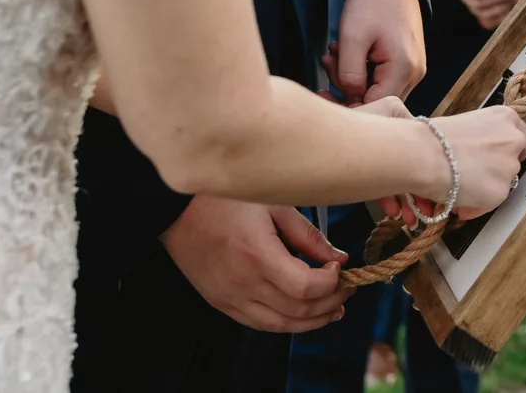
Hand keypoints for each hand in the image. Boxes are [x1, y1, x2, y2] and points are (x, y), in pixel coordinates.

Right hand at [160, 195, 348, 332]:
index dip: (331, 283)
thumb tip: (340, 258)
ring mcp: (230, 298)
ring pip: (280, 325)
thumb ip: (308, 236)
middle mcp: (243, 284)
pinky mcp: (221, 303)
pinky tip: (301, 313)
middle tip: (347, 288)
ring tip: (334, 309)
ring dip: (312, 321)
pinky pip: (259, 323)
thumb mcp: (274, 205)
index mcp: (257, 256)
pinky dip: (285, 322)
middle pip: (298, 310)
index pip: (305, 288)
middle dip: (330, 303)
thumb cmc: (226, 200)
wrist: (178, 211)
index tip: (340, 267)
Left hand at [327, 0, 426, 104]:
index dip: (346, 104)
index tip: (323, 92)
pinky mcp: (407, 63)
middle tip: (328, 62)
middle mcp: (414, 73)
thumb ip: (349, 75)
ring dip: (352, 77)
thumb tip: (349, 99)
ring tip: (335, 53)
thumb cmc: (372, 2)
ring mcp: (412, 69)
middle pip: (376, 102)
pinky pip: (382, 79)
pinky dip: (362, 70)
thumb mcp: (352, 37)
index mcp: (403, 68)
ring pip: (377, 91)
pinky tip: (348, 53)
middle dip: (346, 87)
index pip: (373, 106)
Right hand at [374, 104, 525, 224]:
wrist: (424, 155)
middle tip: (479, 176)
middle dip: (499, 171)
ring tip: (461, 190)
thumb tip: (480, 155)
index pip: (525, 139)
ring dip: (486, 189)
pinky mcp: (501, 191)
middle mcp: (514, 140)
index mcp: (506, 117)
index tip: (500, 159)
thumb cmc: (435, 137)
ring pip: (504, 184)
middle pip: (516, 162)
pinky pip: (491, 204)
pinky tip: (459, 203)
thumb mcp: (467, 124)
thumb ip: (484, 137)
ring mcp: (510, 167)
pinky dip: (477, 206)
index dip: (513, 151)